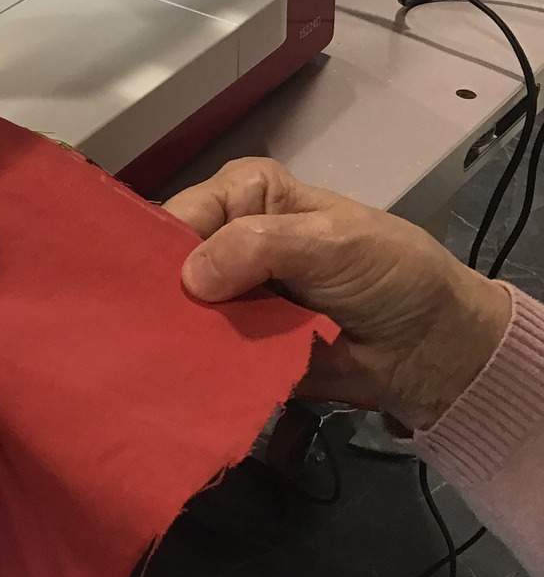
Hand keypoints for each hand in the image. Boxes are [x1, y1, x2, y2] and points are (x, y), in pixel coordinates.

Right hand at [164, 159, 510, 430]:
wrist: (433, 348)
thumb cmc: (391, 273)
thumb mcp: (333, 242)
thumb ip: (262, 245)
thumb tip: (189, 279)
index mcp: (248, 196)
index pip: (185, 210)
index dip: (167, 244)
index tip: (161, 285)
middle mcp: (228, 240)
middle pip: (171, 263)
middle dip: (158, 293)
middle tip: (143, 328)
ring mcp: (230, 298)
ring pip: (179, 312)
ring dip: (172, 335)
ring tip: (152, 359)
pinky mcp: (237, 347)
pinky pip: (201, 355)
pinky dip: (192, 367)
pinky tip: (174, 380)